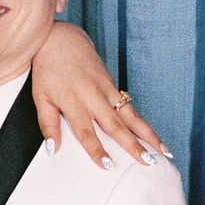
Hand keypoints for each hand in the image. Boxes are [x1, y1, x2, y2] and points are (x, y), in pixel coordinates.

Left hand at [32, 22, 166, 168]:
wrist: (61, 39)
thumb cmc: (47, 70)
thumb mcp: (40, 97)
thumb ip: (48, 124)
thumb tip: (53, 150)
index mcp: (72, 100)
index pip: (85, 131)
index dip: (96, 149)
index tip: (108, 165)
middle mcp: (92, 95)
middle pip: (115, 125)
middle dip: (132, 145)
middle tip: (147, 162)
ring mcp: (105, 88)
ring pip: (130, 115)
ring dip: (147, 134)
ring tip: (163, 151)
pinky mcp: (112, 83)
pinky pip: (130, 106)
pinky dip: (142, 122)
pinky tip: (153, 135)